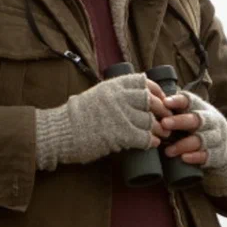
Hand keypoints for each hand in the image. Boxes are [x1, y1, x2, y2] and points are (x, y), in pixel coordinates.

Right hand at [36, 75, 164, 169]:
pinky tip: (151, 143)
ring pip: (150, 120)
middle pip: (152, 101)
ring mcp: (120, 115)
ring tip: (161, 134)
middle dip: (162, 112)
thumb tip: (135, 96)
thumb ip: (115, 94)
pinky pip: (144, 137)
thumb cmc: (76, 116)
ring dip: (158, 129)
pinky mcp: (120, 134)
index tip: (161, 101)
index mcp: (113, 85)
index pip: (144, 82)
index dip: (157, 92)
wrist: (60, 132)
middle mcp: (119, 96)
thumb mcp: (97, 95)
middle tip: (166, 120)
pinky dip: (150, 141)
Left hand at [156, 91, 226, 194]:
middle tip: (164, 123)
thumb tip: (150, 104)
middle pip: (195, 119)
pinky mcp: (216, 155)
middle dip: (179, 121)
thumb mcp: (193, 116)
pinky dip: (195, 157)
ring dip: (183, 144)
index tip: (165, 102)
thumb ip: (176, 111)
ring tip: (168, 150)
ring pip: (199, 139)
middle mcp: (210, 122)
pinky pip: (206, 155)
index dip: (178, 101)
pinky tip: (184, 158)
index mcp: (201, 109)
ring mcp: (214, 138)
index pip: (190, 101)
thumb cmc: (201, 130)